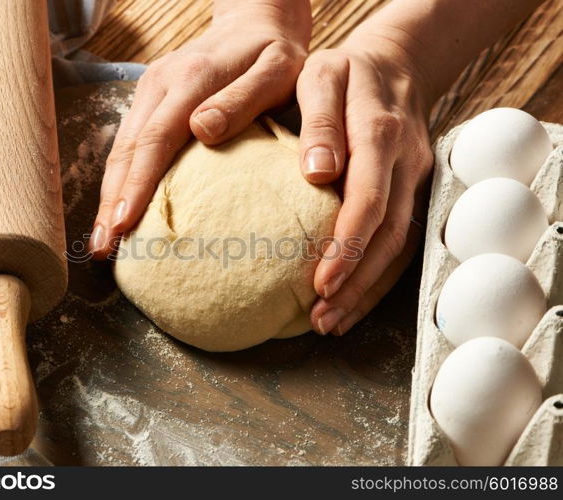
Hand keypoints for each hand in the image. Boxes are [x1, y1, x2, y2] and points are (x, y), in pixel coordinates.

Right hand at [89, 0, 310, 257]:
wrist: (257, 19)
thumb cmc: (276, 52)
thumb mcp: (277, 69)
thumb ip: (243, 99)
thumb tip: (202, 131)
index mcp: (191, 79)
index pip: (155, 139)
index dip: (137, 185)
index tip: (122, 225)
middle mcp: (160, 83)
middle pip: (127, 149)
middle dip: (111, 201)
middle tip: (102, 247)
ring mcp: (151, 89)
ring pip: (121, 147)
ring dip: (110, 194)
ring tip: (103, 239)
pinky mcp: (151, 97)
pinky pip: (129, 142)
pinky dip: (121, 178)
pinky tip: (118, 207)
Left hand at [297, 34, 433, 334]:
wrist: (394, 63)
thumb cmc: (344, 72)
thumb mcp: (321, 77)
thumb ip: (318, 121)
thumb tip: (315, 175)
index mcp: (381, 133)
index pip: (370, 200)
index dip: (348, 245)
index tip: (320, 282)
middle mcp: (406, 162)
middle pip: (390, 235)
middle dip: (357, 283)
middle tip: (321, 318)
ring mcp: (417, 179)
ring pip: (401, 246)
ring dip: (368, 290)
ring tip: (331, 322)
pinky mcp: (415, 192)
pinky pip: (403, 242)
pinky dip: (379, 277)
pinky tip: (353, 302)